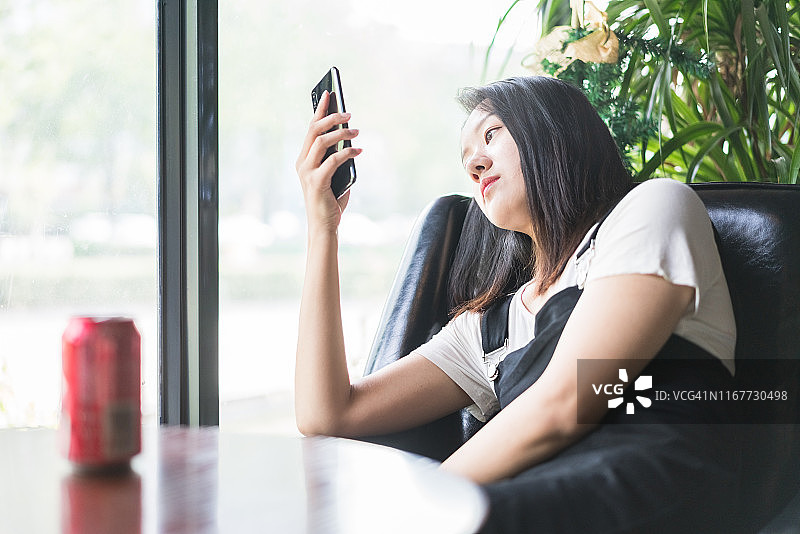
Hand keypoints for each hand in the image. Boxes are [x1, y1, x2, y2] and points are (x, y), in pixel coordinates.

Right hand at [296, 90, 361, 235]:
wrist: (324, 225)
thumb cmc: (330, 201)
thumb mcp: (335, 175)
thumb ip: (337, 159)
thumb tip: (350, 141)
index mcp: (304, 159)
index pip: (311, 129)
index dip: (320, 109)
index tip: (331, 94)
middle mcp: (302, 163)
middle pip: (314, 131)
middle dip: (331, 117)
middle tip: (348, 113)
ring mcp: (307, 172)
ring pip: (321, 142)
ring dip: (341, 133)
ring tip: (356, 131)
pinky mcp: (316, 181)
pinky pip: (333, 160)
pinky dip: (347, 153)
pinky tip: (358, 151)